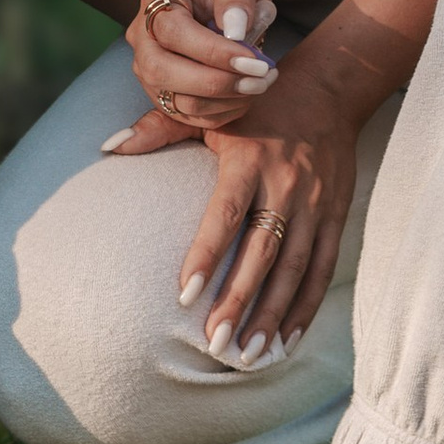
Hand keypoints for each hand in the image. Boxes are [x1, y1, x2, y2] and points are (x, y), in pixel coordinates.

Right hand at [104, 0, 278, 154]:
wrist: (220, 15)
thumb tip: (235, 29)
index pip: (174, 31)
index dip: (213, 51)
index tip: (254, 60)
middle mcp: (142, 36)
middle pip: (162, 70)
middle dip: (216, 82)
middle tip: (259, 78)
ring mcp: (146, 70)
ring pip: (176, 100)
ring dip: (224, 100)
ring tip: (260, 84)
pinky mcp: (160, 96)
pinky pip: (188, 117)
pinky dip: (222, 112)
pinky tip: (246, 95)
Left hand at [176, 86, 360, 361]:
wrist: (329, 87)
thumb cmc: (254, 103)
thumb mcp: (209, 111)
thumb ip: (157, 129)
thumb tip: (107, 146)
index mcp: (249, 159)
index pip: (225, 214)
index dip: (206, 255)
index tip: (183, 296)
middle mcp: (285, 184)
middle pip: (263, 252)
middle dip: (239, 301)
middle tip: (216, 345)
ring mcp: (316, 202)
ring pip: (296, 268)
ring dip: (273, 315)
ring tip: (250, 356)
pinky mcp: (337, 214)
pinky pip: (324, 267)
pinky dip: (307, 306)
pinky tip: (287, 339)